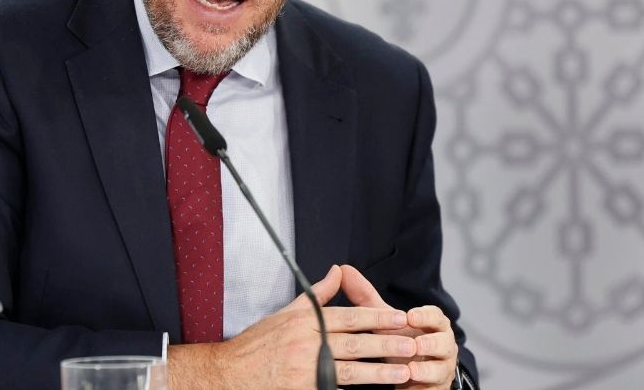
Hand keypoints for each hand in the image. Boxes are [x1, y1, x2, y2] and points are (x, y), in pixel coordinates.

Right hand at [168, 265, 415, 387]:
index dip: (376, 317)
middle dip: (386, 344)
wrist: (231, 373)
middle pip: (355, 343)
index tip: (399, 318)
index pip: (349, 317)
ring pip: (351, 371)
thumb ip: (318, 294)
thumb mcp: (287, 312)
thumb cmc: (259, 343)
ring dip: (379, 372)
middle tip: (411, 344)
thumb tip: (338, 271)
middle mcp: (307, 343)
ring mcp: (305, 370)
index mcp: (305, 321)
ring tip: (403, 371)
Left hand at [339, 264, 458, 388]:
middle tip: (417, 344)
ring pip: (441, 369)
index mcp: (433, 325)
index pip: (437, 315)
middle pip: (445, 342)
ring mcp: (442, 369)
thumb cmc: (399, 341)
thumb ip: (366, 297)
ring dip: (427, 369)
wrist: (411, 373)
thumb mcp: (383, 320)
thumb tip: (343, 270)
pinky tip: (410, 387)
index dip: (426, 315)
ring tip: (412, 370)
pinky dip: (422, 388)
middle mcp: (442, 346)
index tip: (411, 315)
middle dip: (432, 343)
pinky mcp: (436, 388)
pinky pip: (434, 389)